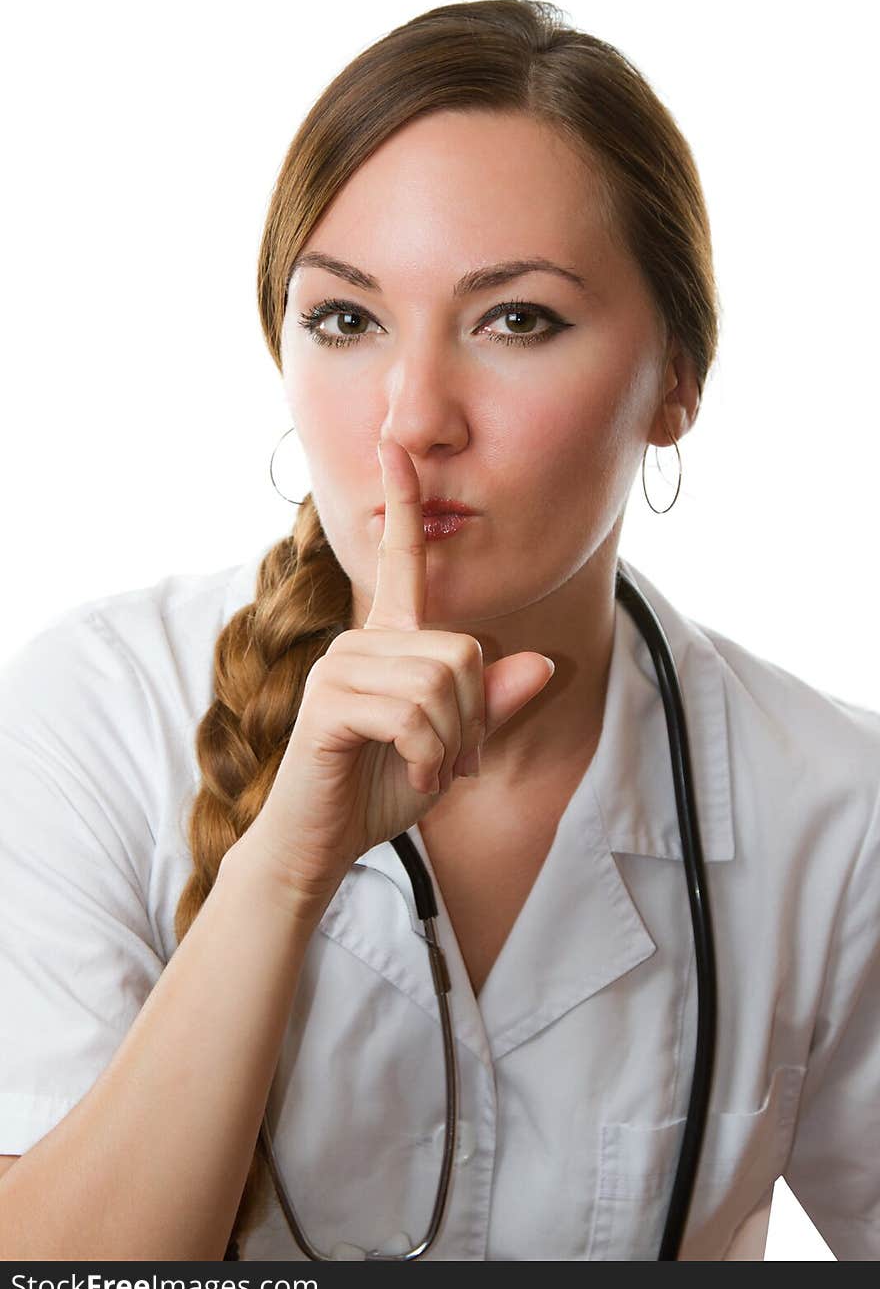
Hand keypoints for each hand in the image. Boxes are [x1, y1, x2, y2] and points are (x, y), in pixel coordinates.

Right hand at [234, 434, 555, 916]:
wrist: (321, 842)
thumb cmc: (380, 789)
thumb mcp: (454, 748)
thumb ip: (492, 708)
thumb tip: (542, 664)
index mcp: (391, 640)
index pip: (400, 559)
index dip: (403, 503)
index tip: (396, 447)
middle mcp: (362, 639)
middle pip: (464, 649)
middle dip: (475, 719)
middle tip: (453, 759)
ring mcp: (342, 666)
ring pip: (443, 683)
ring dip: (452, 744)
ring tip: (427, 769)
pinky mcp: (329, 701)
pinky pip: (413, 714)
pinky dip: (429, 757)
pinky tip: (413, 776)